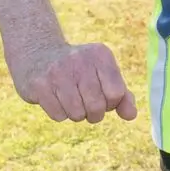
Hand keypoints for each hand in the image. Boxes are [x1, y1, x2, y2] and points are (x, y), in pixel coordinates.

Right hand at [10, 42, 136, 123]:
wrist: (38, 55)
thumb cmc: (80, 70)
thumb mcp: (103, 74)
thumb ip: (122, 95)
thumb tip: (131, 116)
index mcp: (100, 55)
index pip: (116, 93)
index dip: (111, 103)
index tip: (103, 98)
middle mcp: (80, 60)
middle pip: (97, 106)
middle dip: (94, 114)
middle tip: (87, 105)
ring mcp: (57, 71)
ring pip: (77, 114)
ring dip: (76, 115)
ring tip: (71, 101)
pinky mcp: (39, 85)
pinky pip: (58, 116)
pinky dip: (60, 114)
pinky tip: (55, 99)